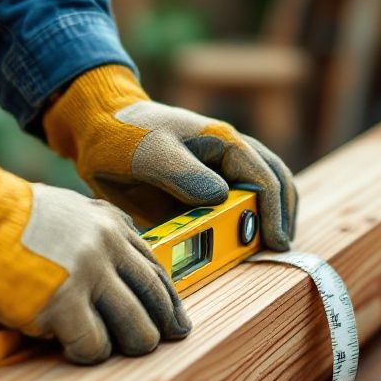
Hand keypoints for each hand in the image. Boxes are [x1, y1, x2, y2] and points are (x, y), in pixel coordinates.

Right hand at [0, 158, 189, 363]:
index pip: (155, 269)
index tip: (174, 320)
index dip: (168, 301)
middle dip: (158, 328)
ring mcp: (89, 276)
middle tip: (152, 345)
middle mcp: (108, 248)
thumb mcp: (66, 210)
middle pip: (154, 300)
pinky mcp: (64, 304)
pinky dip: (87, 354)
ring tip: (110, 352)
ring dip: (127, 347)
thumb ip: (96, 233)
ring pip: (136, 328)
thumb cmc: (6, 221)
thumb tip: (115, 267)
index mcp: (111, 225)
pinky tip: (74, 350)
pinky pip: (94, 345)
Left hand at [43, 64, 297, 250]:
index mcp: (224, 143)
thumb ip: (185, 175)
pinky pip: (231, 212)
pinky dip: (241, 228)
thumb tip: (219, 199)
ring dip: (266, 221)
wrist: (98, 131)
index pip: (265, 178)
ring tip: (268, 249)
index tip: (275, 242)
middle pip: (275, 184)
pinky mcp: (201, 194)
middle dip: (281, 216)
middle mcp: (229, 159)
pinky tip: (240, 248)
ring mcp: (217, 176)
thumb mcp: (151, 153)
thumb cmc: (125, 135)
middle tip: (278, 248)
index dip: (274, 211)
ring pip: (260, 196)